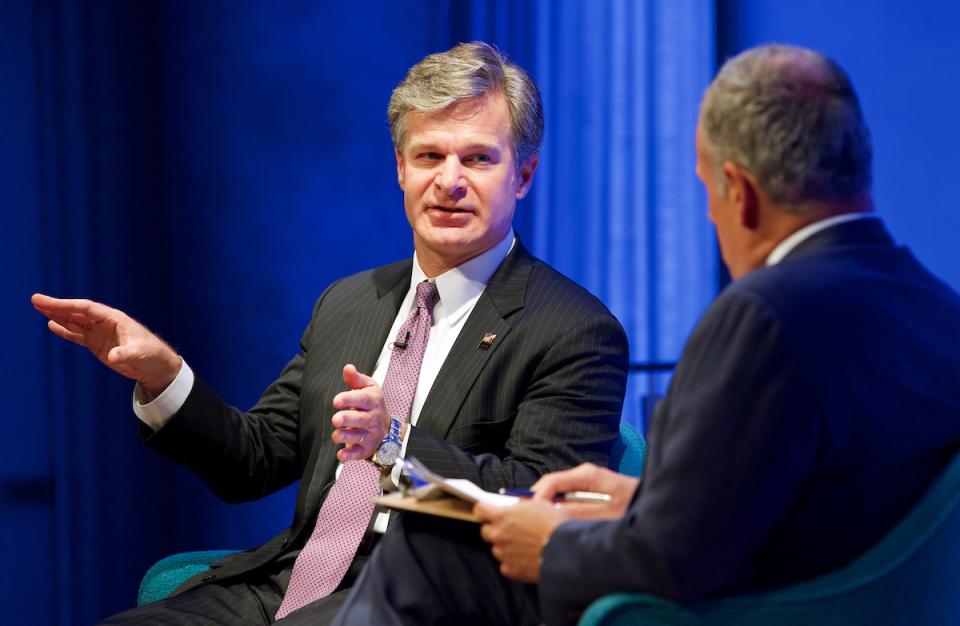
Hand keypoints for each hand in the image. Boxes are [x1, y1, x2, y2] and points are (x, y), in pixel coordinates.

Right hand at [31, 293, 181, 398]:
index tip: (47, 303)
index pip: (86, 309)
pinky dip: (65, 330)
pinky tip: (52, 324)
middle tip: (35, 299)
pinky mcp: (98, 344)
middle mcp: (105, 323)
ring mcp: (100, 333)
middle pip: (77, 312)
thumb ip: (126, 354)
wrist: (157, 366)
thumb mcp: (140, 354)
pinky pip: (78, 335)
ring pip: (75, 321)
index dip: (66, 305)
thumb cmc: (152, 356)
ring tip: (39, 308)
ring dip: (57, 315)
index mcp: (114, 319)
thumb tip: (114, 356)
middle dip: (56, 306)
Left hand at [331, 364, 391, 461]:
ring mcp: (370, 434)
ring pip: (359, 437)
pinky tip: (341, 455)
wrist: (387, 428)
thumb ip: (355, 379)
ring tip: (336, 435)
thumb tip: (348, 368)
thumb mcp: (368, 388)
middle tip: (336, 419)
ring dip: (346, 437)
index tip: (337, 400)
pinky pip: (359, 453)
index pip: (362, 399)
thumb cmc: (373, 405)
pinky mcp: (366, 448)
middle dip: (348, 419)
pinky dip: (350, 456)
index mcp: (373, 401)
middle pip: (360, 419)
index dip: (349, 399)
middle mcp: (373, 418)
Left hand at [475, 499, 569, 583]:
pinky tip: (527, 559)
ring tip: (524, 547)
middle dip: (495, 530)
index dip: (484, 510)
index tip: (487, 512)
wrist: (566, 550)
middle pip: (486, 531)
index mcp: (502, 516)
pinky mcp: (510, 570)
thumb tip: (516, 507)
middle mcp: (498, 535)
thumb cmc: (555, 525)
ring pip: (497, 549)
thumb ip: (521, 506)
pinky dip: (513, 563)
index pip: (480, 510)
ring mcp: (503, 554)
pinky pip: (505, 565)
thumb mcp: (539, 504)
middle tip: (510, 530)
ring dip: (506, 547)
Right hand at [531, 463, 638, 519]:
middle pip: (549, 486)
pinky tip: (553, 523)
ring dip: (545, 507)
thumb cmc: (636, 507)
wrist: (654, 503)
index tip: (529, 516)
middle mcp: (583, 474)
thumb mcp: (609, 514)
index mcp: (588, 475)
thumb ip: (581, 514)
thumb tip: (554, 514)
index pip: (551, 482)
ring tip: (535, 525)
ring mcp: (585, 481)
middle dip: (536, 503)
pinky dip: (555, 509)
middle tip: (525, 522)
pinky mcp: (587, 490)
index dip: (536, 498)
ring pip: (555, 493)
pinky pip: (564, 498)